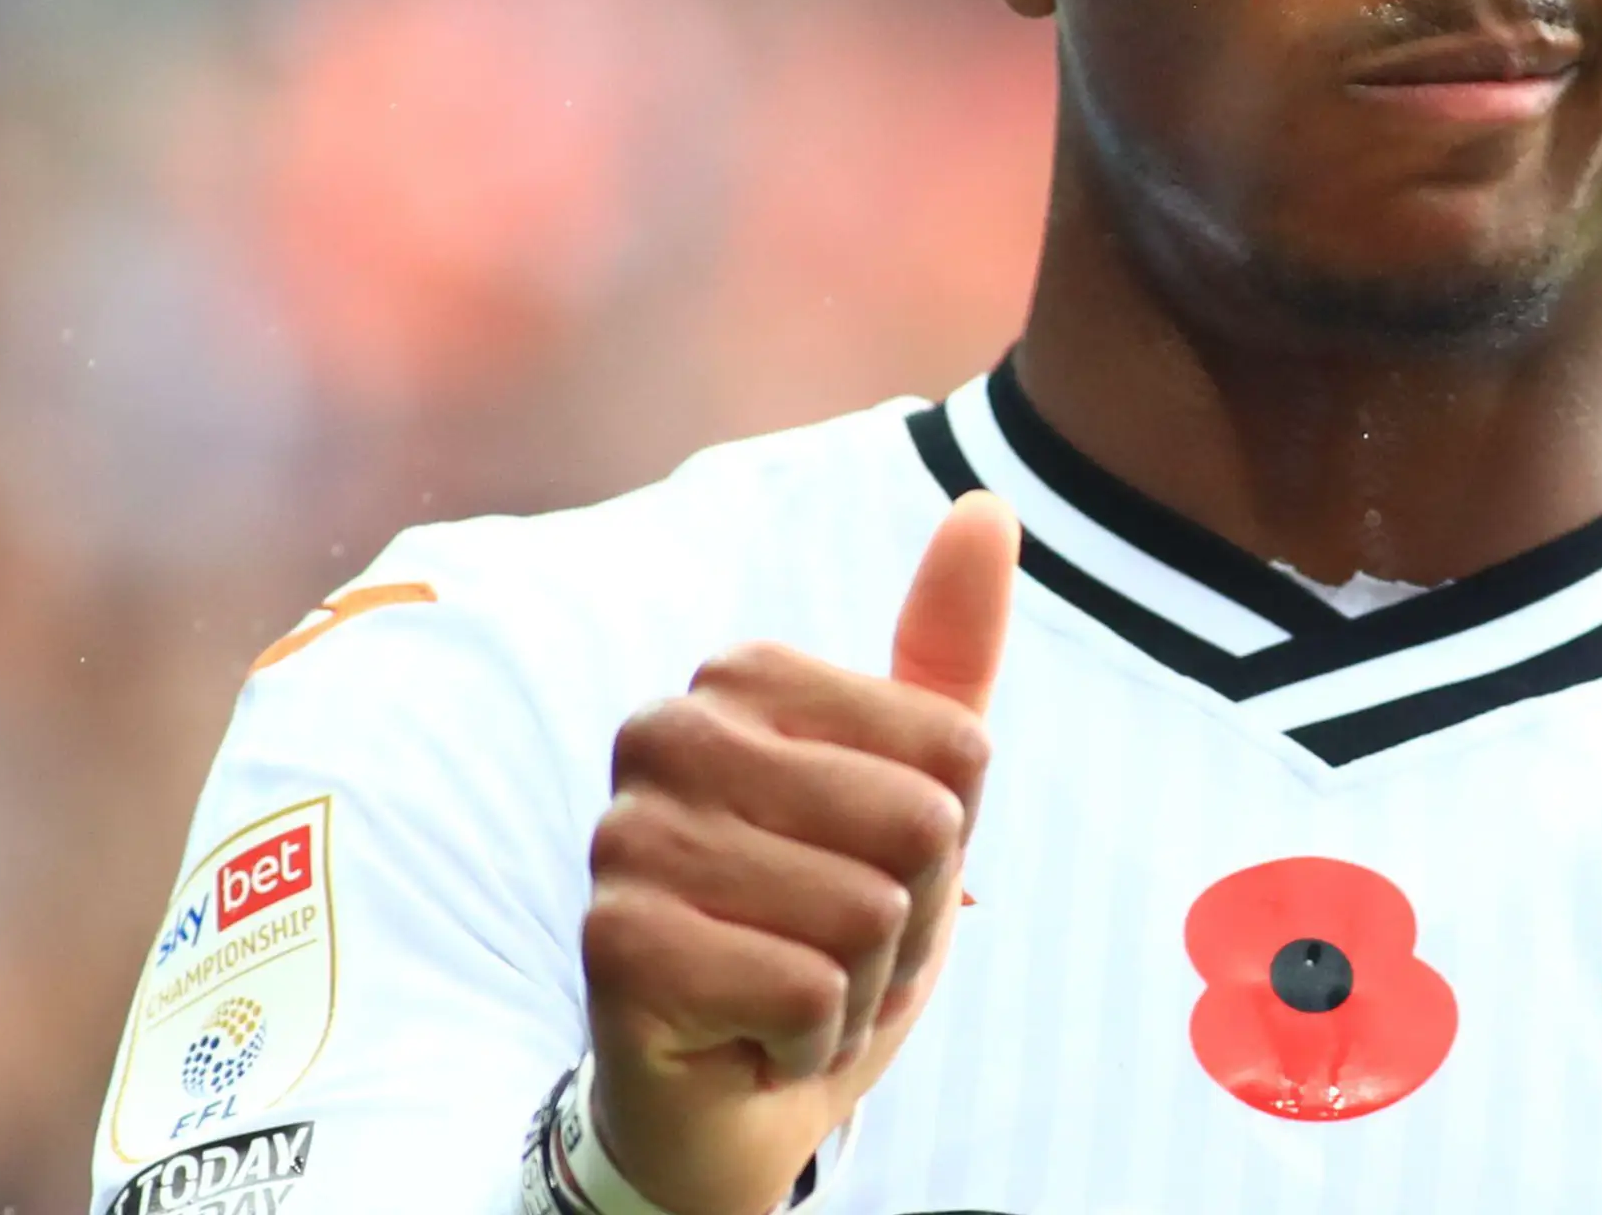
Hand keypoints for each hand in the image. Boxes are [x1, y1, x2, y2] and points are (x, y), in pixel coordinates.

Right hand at [581, 491, 1018, 1214]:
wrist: (731, 1096)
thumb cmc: (826, 929)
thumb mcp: (919, 794)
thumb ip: (950, 655)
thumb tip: (987, 505)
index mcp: (741, 679)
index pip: (956, 749)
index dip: (948, 842)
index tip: (870, 871)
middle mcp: (666, 735)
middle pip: (918, 825)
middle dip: (909, 917)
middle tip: (837, 946)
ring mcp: (626, 836)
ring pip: (866, 912)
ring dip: (861, 986)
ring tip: (795, 989)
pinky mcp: (615, 944)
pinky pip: (808, 990)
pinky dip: (811, 1039)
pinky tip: (756, 1037)